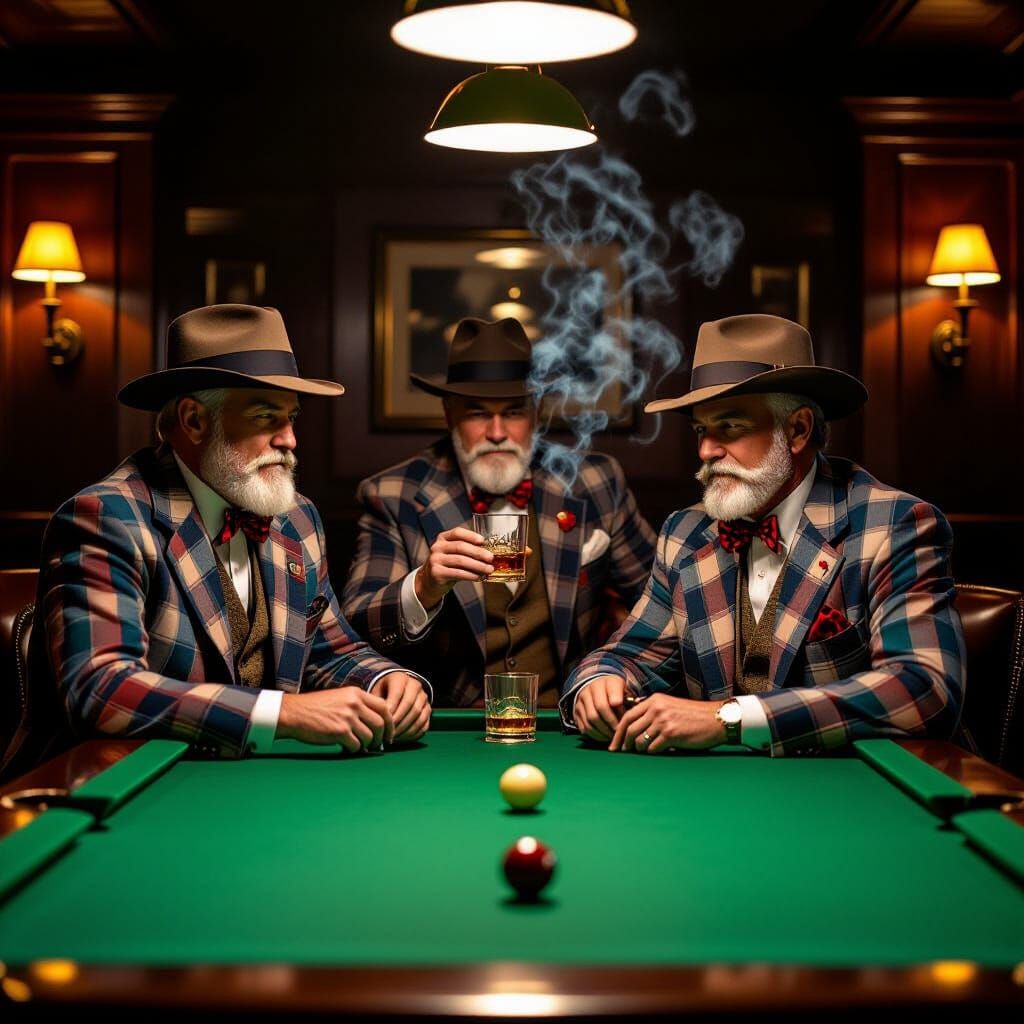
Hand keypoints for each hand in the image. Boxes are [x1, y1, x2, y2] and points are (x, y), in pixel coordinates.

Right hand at [276, 688, 393, 752]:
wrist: (294, 713)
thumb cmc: (316, 708)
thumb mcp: (340, 698)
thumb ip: (358, 705)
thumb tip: (376, 722)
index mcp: (356, 693)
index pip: (384, 707)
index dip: (390, 722)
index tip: (389, 733)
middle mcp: (354, 703)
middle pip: (380, 723)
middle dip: (381, 737)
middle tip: (377, 746)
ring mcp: (347, 717)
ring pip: (369, 737)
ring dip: (366, 745)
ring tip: (358, 746)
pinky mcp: (339, 731)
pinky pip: (356, 746)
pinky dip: (353, 750)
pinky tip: (346, 748)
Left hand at [377, 672, 430, 743]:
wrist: (396, 688)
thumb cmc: (382, 692)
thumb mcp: (376, 692)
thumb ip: (376, 704)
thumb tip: (376, 722)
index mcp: (400, 678)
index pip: (397, 694)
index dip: (390, 710)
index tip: (382, 723)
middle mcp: (415, 685)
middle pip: (410, 705)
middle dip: (398, 722)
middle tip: (387, 734)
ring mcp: (424, 698)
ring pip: (419, 716)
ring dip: (405, 730)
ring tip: (393, 738)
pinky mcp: (428, 709)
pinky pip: (424, 724)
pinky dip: (413, 733)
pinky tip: (402, 739)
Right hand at [415, 527, 493, 608]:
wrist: (429, 581)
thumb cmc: (446, 565)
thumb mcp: (453, 554)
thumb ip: (467, 550)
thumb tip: (488, 552)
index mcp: (443, 538)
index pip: (457, 532)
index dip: (471, 535)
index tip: (483, 541)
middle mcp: (437, 547)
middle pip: (460, 546)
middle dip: (478, 552)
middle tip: (490, 558)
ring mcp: (435, 560)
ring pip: (460, 560)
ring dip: (477, 565)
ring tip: (488, 569)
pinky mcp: (436, 573)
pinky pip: (457, 573)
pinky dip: (470, 575)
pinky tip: (478, 577)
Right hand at [574, 675, 631, 741]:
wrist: (597, 688)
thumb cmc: (616, 693)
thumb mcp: (625, 692)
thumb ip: (629, 702)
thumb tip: (631, 719)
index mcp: (608, 682)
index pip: (613, 696)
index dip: (620, 710)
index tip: (625, 720)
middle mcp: (592, 688)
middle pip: (601, 708)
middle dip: (612, 723)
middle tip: (619, 732)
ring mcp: (581, 700)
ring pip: (591, 719)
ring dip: (603, 731)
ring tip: (612, 737)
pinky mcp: (576, 711)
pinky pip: (584, 727)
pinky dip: (595, 735)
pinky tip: (604, 737)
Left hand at [609, 694, 726, 753]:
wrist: (716, 719)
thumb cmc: (693, 716)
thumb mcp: (669, 706)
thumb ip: (652, 712)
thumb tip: (633, 728)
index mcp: (654, 700)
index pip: (627, 716)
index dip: (618, 732)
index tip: (614, 743)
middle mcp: (656, 708)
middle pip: (630, 729)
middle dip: (623, 743)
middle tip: (621, 753)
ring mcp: (663, 721)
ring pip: (640, 740)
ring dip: (639, 749)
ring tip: (643, 752)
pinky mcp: (671, 734)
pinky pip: (653, 748)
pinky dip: (652, 752)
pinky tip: (658, 752)